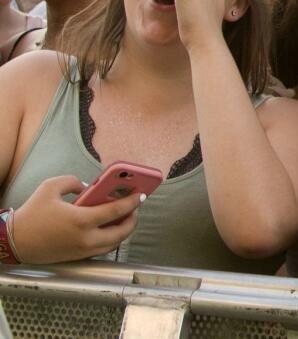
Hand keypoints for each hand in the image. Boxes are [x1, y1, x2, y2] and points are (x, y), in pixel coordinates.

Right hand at [12, 176, 141, 263]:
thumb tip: (88, 187)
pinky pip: (102, 249)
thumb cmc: (31, 214)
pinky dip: (111, 239)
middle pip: (122, 232)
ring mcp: (83, 251)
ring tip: (124, 218)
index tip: (141, 196)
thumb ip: (73, 181)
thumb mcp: (50, 187)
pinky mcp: (78, 257)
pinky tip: (109, 228)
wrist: (14, 241)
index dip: (132, 202)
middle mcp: (86, 239)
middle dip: (133, 219)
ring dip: (123, 231)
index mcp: (82, 220)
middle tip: (134, 208)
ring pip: (114, 244)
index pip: (117, 211)